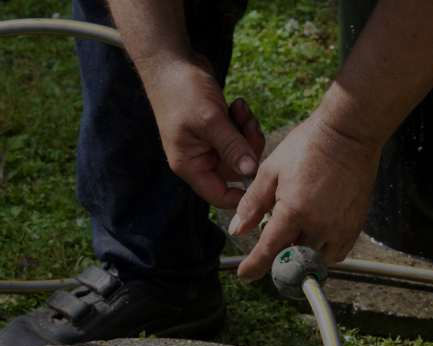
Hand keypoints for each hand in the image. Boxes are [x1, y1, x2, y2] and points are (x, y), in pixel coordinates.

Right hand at [139, 57, 265, 207]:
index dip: (241, 195)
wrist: (170, 61)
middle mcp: (199, 159)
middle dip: (248, 149)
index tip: (262, 179)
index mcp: (191, 165)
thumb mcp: (211, 120)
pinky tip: (238, 104)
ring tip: (241, 108)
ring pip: (240, 152)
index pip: (219, 196)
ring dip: (247, 131)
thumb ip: (232, 147)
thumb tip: (251, 172)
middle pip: (236, 171)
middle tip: (249, 125)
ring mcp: (208, 144)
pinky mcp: (216, 129)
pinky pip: (238, 136)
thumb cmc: (183, 91)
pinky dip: (243, 121)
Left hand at [229, 112, 380, 280]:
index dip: (254, 266)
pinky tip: (315, 236)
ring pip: (314, 258)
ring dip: (301, 253)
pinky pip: (336, 254)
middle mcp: (318, 225)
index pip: (269, 251)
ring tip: (296, 233)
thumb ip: (252, 203)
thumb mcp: (271, 170)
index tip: (245, 274)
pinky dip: (322, 252)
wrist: (348, 134)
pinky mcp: (355, 226)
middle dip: (279, 254)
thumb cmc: (308, 146)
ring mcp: (339, 228)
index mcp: (293, 211)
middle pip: (292, 257)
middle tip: (273, 240)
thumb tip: (237, 230)